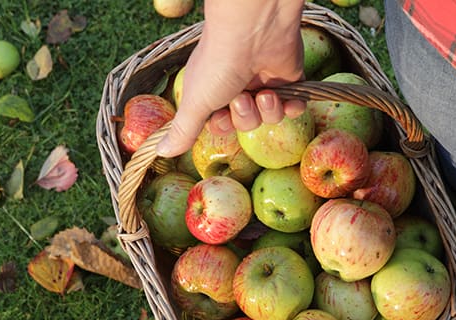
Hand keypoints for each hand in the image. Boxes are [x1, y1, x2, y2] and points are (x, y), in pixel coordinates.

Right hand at [156, 0, 305, 157]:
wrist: (254, 32)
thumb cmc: (219, 64)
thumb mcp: (196, 102)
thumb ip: (183, 131)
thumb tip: (162, 151)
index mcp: (214, 89)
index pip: (221, 123)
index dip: (224, 125)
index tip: (221, 116)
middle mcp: (238, 86)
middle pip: (246, 122)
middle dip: (246, 116)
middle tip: (243, 98)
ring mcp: (263, 83)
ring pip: (269, 117)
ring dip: (268, 109)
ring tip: (265, 93)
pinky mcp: (288, 80)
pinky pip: (293, 107)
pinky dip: (292, 106)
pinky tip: (287, 100)